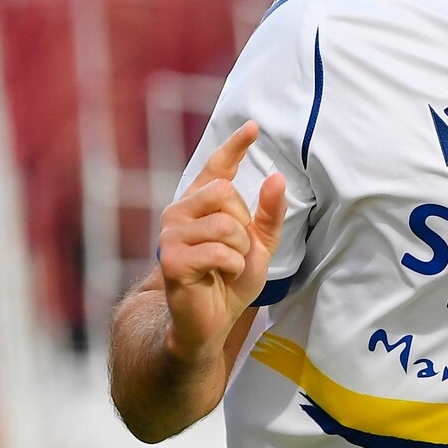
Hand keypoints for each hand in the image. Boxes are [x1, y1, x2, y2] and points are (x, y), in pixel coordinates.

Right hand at [156, 122, 285, 359]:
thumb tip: (277, 177)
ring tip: (228, 266)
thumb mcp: (259, 245)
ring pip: (225, 224)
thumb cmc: (230, 280)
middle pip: (224, 192)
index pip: (216, 167)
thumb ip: (269, 213)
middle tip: (236, 251)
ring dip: (239, 250)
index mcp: (200, 204)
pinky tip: (221, 276)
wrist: (212, 321)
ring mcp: (171, 235)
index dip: (234, 146)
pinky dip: (232, 266)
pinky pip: (219, 251)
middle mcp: (179, 212)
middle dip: (243, 224)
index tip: (253, 127)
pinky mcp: (172, 259)